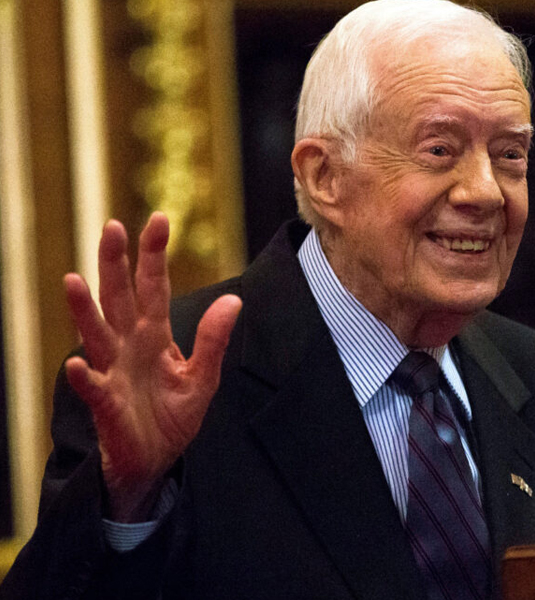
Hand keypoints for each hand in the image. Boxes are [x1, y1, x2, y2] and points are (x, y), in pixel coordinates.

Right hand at [63, 213, 240, 521]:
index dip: (155, 255)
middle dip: (115, 264)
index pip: (154, 288)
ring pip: (96, 334)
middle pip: (119, 298)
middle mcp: (128, 347)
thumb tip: (233, 299)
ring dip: (85, 309)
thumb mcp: (202, 377)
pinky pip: (93, 388)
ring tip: (73, 279)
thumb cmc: (172, 417)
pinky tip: (76, 363)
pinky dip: (84, 377)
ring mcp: (113, 372)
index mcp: (154, 337)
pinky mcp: (106, 404)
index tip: (159, 219)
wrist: (154, 461)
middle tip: (112, 226)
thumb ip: (213, 339)